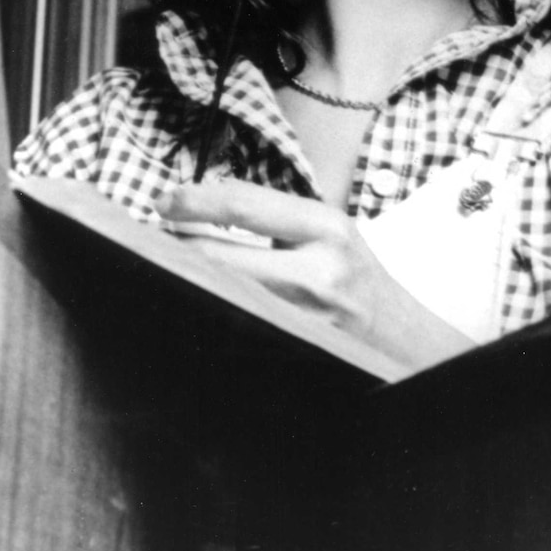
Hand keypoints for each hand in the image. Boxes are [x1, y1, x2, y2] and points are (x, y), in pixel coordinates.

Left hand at [155, 179, 472, 370]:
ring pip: (217, 293)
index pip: (244, 205)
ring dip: (184, 276)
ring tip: (165, 263)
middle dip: (175, 243)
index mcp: (327, 228)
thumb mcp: (329, 231)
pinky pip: (231, 325)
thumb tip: (202, 201)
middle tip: (151, 234)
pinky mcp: (290, 351)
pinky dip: (206, 309)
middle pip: (218, 255)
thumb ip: (275, 216)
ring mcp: (303, 318)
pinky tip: (194, 301)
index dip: (194, 200)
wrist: (400, 339)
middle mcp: (316, 272)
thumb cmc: (356, 277)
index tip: (164, 199)